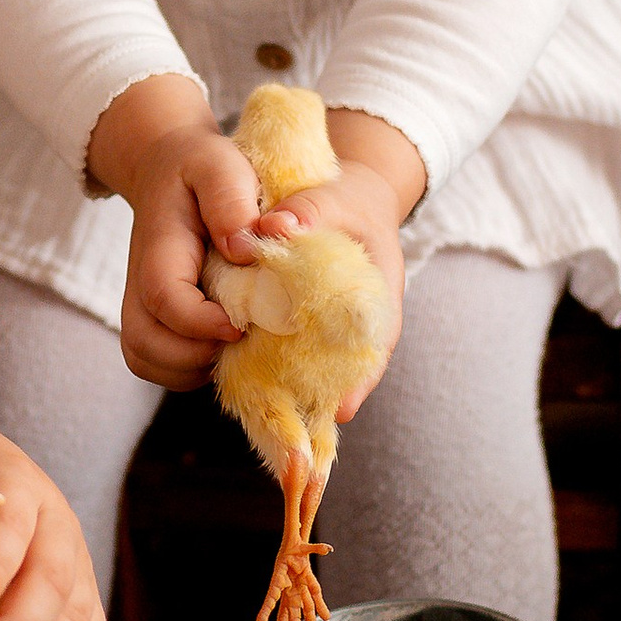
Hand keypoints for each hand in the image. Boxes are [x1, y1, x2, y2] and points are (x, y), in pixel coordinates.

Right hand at [88, 73, 262, 390]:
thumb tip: (244, 249)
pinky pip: (158, 364)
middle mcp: (140, 283)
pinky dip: (188, 369)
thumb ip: (229, 200)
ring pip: (148, 361)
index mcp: (159, 247)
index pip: (165, 299)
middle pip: (145, 344)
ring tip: (233, 348)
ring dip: (191, 368)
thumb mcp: (219, 164)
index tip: (242, 324)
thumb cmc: (200, 167)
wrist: (167, 166)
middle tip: (241, 340)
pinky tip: (222, 348)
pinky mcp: (153, 319)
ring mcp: (142, 304)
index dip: (202, 322)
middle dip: (194, 356)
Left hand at [251, 110, 421, 417]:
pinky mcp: (298, 324)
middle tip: (298, 426)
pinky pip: (284, 349)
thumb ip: (309, 211)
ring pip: (312, 365)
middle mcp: (355, 322)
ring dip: (292, 386)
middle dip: (322, 396)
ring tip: (269, 416)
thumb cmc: (348, 198)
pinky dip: (266, 362)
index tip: (343, 408)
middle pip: (343, 368)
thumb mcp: (337, 196)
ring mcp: (327, 327)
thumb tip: (269, 230)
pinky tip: (240, 378)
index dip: (361, 379)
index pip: (377, 346)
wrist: (343, 194)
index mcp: (380, 296)